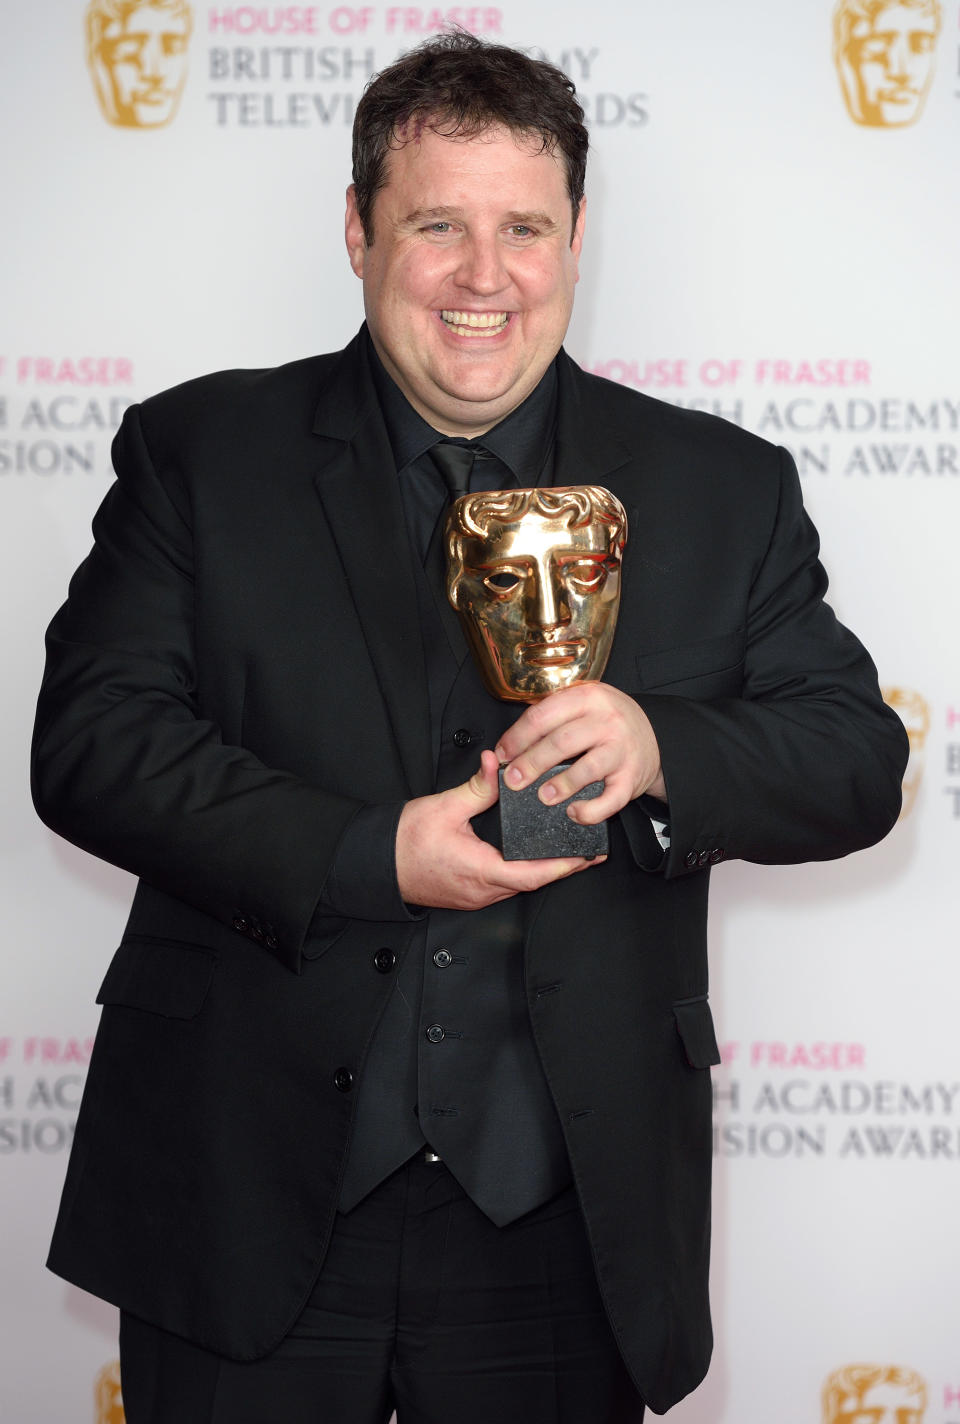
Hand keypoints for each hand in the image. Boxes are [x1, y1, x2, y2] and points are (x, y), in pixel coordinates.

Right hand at [395, 749, 604, 909]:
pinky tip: (532, 857)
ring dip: (544, 870)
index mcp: (480, 870)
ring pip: (520, 885)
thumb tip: (496, 763)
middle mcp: (482, 890)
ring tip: (568, 850)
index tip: (587, 855)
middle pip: (532, 881)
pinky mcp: (469, 893)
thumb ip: (477, 787)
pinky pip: (505, 885)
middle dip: (562, 866)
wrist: (375, 864)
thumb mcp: (443, 807)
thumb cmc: (403, 842)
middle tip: (589, 850)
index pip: (533, 873)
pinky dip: (524, 872)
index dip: (564, 866)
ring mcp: (476, 895)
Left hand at [494, 682, 665, 823]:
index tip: (502, 754)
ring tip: (543, 796)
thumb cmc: (608, 722)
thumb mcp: (583, 705)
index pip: (543, 715)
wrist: (655, 737)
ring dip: (561, 785)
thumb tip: (510, 746)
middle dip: (531, 762)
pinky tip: (574, 813)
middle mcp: (606, 721)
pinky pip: (611, 798)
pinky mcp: (632, 777)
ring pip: (587, 768)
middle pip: (561, 742)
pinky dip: (592, 810)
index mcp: (587, 698)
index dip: (517, 737)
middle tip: (513, 780)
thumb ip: (552, 718)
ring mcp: (621, 750)